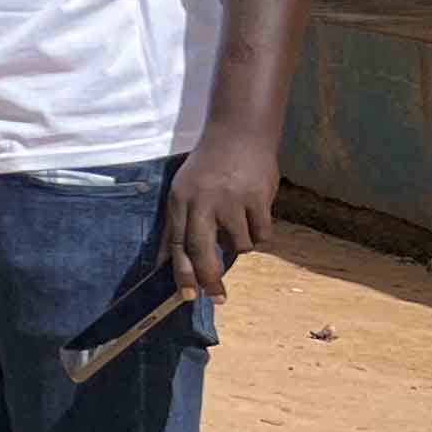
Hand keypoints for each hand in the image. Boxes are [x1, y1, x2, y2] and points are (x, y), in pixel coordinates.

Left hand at [161, 132, 273, 302]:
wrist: (240, 134)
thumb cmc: (209, 167)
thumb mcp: (184, 189)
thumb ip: (181, 223)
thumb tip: (171, 262)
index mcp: (180, 200)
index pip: (175, 243)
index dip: (181, 273)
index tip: (187, 296)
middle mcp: (202, 202)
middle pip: (201, 252)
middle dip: (208, 279)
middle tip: (217, 297)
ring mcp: (231, 201)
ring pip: (239, 246)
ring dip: (241, 244)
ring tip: (239, 222)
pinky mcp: (258, 199)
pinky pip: (261, 234)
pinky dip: (260, 232)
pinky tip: (255, 213)